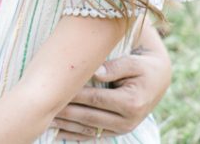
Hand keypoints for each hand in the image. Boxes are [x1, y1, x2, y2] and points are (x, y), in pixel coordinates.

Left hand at [53, 31, 170, 139]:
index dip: (73, 96)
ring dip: (65, 126)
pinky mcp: (116, 131)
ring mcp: (122, 129)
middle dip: (64, 112)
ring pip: (88, 129)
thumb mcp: (133, 63)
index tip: (53, 90)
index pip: (95, 99)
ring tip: (44, 120)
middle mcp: (128, 120)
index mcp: (131, 102)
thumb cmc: (142, 67)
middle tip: (41, 107)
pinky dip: (74, 135)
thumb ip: (115, 67)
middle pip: (88, 116)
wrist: (158, 80)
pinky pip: (93, 136)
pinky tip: (57, 133)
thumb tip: (96, 72)